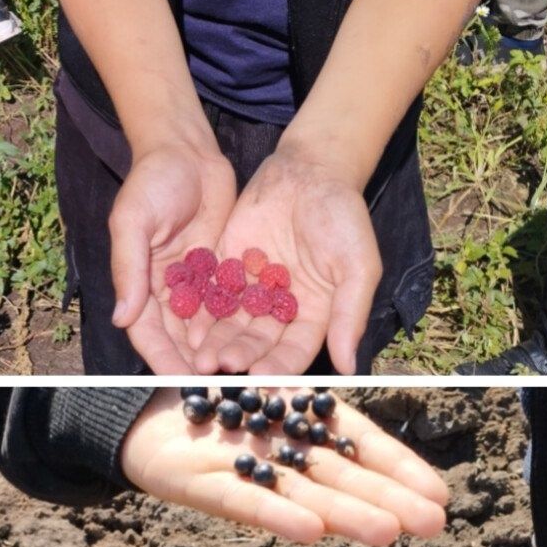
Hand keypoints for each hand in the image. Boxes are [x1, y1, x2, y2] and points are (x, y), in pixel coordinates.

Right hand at [110, 140, 239, 373]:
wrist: (187, 150)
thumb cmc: (152, 180)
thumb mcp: (133, 221)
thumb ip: (128, 269)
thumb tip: (121, 319)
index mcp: (140, 284)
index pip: (149, 333)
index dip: (163, 358)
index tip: (181, 380)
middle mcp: (168, 292)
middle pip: (181, 339)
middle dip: (196, 363)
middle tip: (219, 386)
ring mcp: (197, 284)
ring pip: (208, 328)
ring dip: (221, 351)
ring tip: (241, 373)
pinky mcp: (222, 273)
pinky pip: (232, 306)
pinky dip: (242, 325)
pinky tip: (260, 344)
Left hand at [116, 388, 447, 546]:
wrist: (129, 406)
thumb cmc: (200, 380)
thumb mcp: (260, 360)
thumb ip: (302, 367)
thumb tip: (351, 357)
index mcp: (299, 421)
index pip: (359, 445)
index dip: (398, 469)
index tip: (438, 494)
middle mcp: (281, 452)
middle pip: (340, 477)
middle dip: (387, 499)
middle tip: (434, 525)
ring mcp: (248, 470)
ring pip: (303, 493)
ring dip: (345, 515)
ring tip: (388, 534)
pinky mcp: (205, 484)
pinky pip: (244, 500)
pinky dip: (276, 514)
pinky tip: (311, 530)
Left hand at [185, 147, 380, 377]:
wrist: (310, 168)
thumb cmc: (343, 217)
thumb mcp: (358, 266)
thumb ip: (350, 314)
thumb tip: (348, 367)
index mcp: (315, 315)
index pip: (295, 350)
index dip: (279, 366)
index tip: (261, 378)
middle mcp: (281, 309)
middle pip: (259, 342)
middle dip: (241, 356)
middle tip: (221, 367)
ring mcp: (253, 289)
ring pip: (232, 324)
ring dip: (217, 341)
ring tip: (202, 355)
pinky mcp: (228, 267)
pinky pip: (213, 294)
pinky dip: (201, 311)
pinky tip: (189, 325)